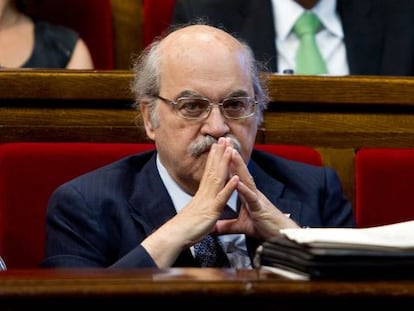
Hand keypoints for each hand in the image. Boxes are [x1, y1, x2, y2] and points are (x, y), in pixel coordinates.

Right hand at [141, 137, 237, 266]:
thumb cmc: (186, 226)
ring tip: (230, 150)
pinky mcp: (212, 210)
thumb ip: (202, 204)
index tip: (218, 146)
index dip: (214, 158)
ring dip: (225, 163)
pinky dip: (229, 188)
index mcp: (202, 192)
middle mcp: (205, 193)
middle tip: (225, 138)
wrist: (176, 235)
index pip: (209, 171)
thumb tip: (202, 201)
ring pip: (218, 178)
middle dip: (220, 153)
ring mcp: (208, 200)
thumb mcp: (196, 212)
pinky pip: (222, 198)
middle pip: (214, 169)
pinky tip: (236, 178)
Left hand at [213, 147, 298, 238]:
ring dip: (239, 167)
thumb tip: (215, 227)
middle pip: (240, 172)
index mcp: (247, 195)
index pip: (235, 176)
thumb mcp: (242, 227)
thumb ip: (228, 225)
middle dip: (232, 157)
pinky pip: (251, 197)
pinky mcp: (260, 208)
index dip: (227, 164)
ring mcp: (257, 199)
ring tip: (231, 154)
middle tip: (225, 142)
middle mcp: (252, 193)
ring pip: (246, 180)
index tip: (219, 152)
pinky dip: (243, 189)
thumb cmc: (264, 228)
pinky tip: (237, 182)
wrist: (280, 237)